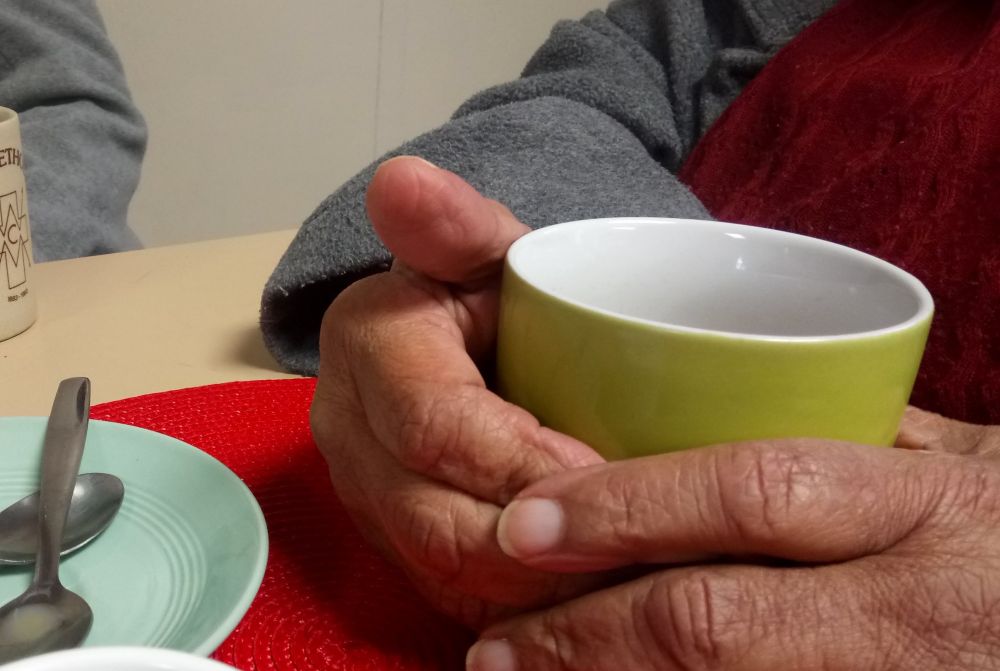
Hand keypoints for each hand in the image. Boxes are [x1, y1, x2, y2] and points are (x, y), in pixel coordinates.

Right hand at [310, 156, 606, 628]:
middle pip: (437, 519)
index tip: (615, 474)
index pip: (438, 427)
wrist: (462, 336)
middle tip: (638, 550)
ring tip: (625, 584)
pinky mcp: (396, 542)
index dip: (524, 462)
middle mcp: (352, 432)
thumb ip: (455, 221)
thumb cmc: (489, 289)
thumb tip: (400, 180)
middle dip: (539, 547)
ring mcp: (369, 496)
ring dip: (535, 590)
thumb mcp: (485, 248)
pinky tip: (586, 604)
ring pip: (444, 572)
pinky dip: (522, 609)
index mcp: (369, 347)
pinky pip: (451, 597)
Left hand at [467, 410, 999, 669]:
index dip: (628, 509)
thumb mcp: (976, 467)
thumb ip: (869, 445)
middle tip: (495, 645)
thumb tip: (744, 413)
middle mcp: (920, 607)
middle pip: (717, 621)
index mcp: (929, 507)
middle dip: (587, 636)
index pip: (754, 492)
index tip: (524, 522)